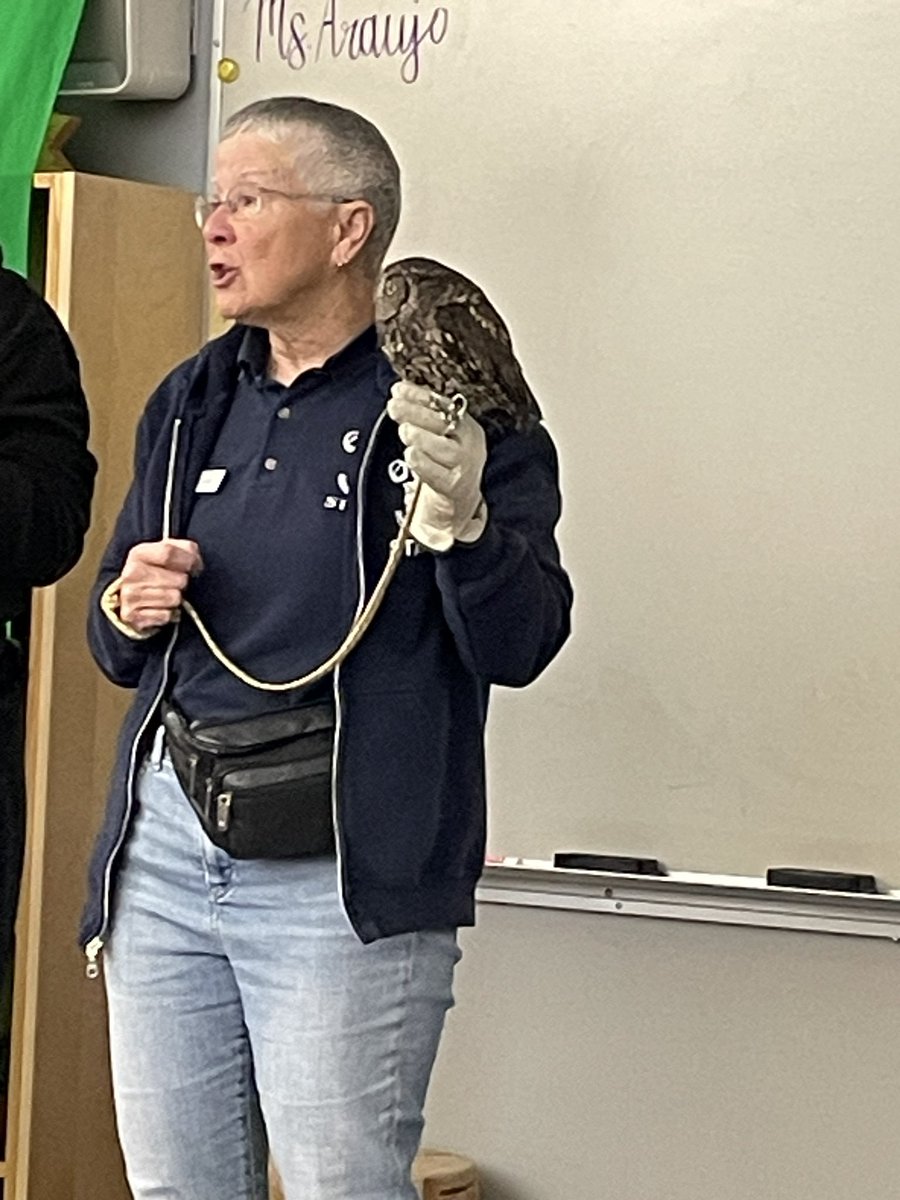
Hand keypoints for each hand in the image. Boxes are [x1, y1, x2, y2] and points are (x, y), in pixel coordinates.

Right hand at [118, 538, 202, 632]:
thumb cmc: (156, 574)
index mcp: (139, 554)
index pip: (169, 552)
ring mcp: (129, 595)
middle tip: (176, 584)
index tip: (194, 567)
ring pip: (174, 598)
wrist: (133, 599)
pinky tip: (163, 609)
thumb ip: (187, 550)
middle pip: (178, 579)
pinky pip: (166, 615)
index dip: (188, 560)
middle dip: (183, 583)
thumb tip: (195, 562)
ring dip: (176, 599)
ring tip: (169, 596)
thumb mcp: (169, 554)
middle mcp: (131, 573)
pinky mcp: (132, 615)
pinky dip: (169, 614)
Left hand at [387, 381, 487, 551]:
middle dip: (416, 412)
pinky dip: (424, 464)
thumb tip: (398, 393)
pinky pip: (438, 475)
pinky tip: (411, 455)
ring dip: (422, 438)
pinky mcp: (454, 488)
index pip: (443, 405)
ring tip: (405, 431)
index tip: (398, 389)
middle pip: (444, 424)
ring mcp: (463, 467)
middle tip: (394, 407)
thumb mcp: (439, 437)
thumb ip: (422, 416)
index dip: (420, 395)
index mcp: (465, 425)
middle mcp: (468, 444)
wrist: (459, 502)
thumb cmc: (445, 464)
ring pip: (444, 449)